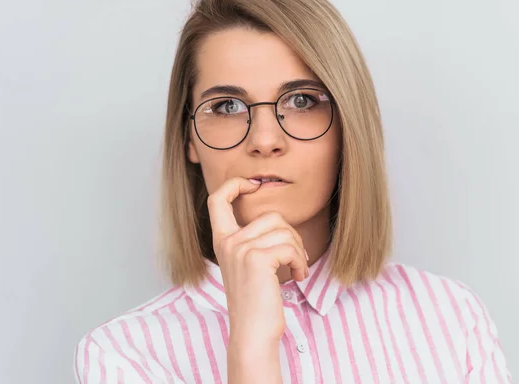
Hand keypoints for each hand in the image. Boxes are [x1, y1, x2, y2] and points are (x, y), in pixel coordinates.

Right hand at [207, 177, 309, 345]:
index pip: (217, 199)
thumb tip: (279, 221)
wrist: (253, 333)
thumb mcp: (247, 265)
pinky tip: (298, 276)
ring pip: (284, 230)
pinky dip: (301, 261)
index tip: (254, 185)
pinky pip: (290, 246)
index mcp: (221, 241)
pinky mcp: (257, 259)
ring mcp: (240, 249)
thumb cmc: (256, 301)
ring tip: (297, 269)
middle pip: (271, 215)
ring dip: (298, 250)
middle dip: (291, 234)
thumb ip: (253, 240)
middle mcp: (227, 242)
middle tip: (295, 257)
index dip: (235, 184)